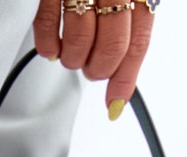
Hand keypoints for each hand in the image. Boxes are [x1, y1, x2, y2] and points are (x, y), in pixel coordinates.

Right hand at [32, 0, 155, 119]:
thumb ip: (128, 30)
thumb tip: (120, 86)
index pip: (138, 42)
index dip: (125, 78)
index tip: (114, 103)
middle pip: (111, 46)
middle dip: (97, 69)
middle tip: (89, 67)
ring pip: (80, 42)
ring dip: (72, 59)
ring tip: (70, 54)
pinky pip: (48, 24)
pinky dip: (47, 45)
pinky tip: (51, 47)